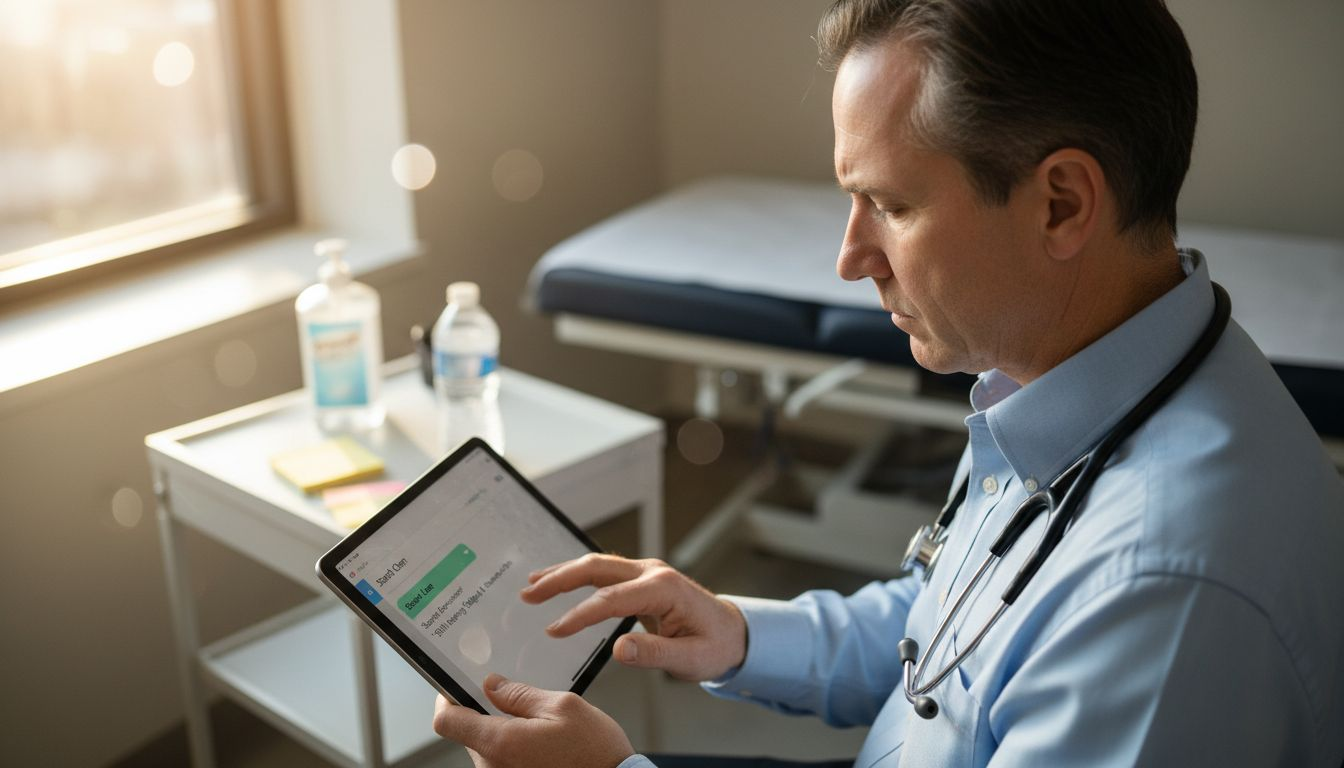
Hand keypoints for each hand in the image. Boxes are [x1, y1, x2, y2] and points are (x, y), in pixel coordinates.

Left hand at [432, 673, 633, 767]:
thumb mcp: (563, 708)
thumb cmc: (596, 755)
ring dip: (505, 732)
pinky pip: (503, 762)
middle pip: (469, 732)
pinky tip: (544, 745)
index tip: (454, 685)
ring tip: (541, 726)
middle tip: (519, 701)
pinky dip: (516, 749)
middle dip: (488, 712)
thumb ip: (521, 695)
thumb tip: (492, 685)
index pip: (447, 720)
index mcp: (501, 743)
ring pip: (488, 746)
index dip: (446, 698)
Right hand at [521, 554, 747, 681]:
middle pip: (597, 568)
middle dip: (560, 579)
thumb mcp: (690, 660)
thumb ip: (655, 654)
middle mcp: (653, 572)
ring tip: (532, 585)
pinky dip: (576, 575)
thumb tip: (619, 651)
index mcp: (663, 589)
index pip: (611, 600)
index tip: (554, 632)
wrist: (734, 633)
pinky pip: (603, 572)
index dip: (579, 615)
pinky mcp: (641, 578)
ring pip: (597, 565)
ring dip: (563, 573)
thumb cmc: (715, 646)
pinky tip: (556, 581)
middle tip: (529, 595)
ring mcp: (647, 571)